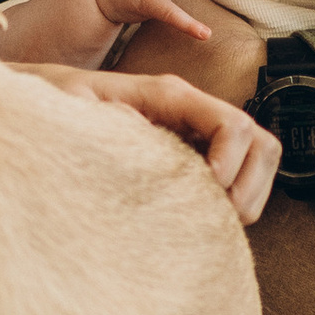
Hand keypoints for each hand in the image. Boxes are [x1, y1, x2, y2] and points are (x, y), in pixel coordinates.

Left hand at [34, 65, 282, 226]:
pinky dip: (238, 200)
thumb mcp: (72, 107)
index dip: (231, 163)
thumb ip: (104, 119)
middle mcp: (195, 110)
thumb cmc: (59, 104)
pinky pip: (242, 174)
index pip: (232, 124)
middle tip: (216, 215)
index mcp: (170, 96)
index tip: (207, 191)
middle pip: (261, 141)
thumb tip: (141, 131)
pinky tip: (205, 215)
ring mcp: (201, 131)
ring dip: (250, 195)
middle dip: (250, 186)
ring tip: (214, 218)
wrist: (53, 102)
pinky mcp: (199, 152)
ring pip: (261, 159)